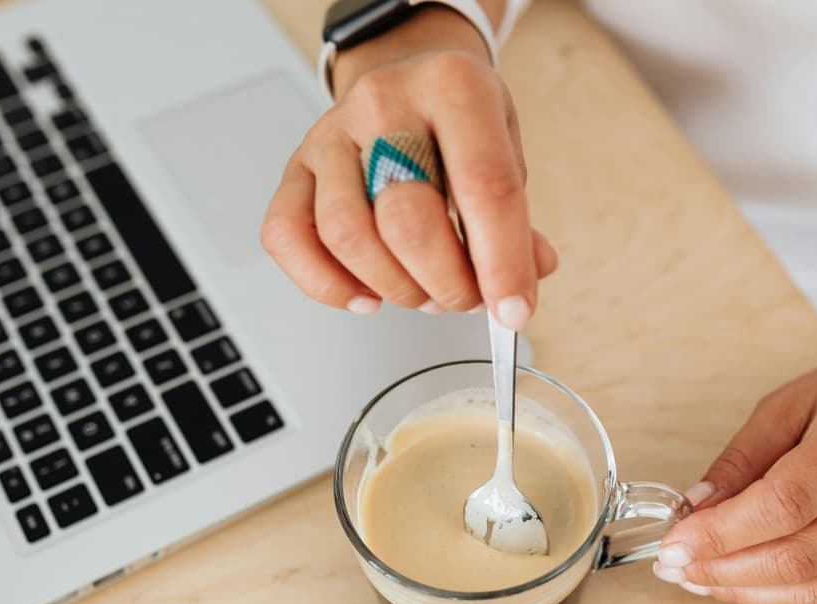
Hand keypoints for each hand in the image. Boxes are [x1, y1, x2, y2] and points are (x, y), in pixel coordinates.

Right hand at [260, 10, 555, 328]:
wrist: (407, 80)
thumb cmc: (456, 123)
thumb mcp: (506, 150)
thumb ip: (516, 218)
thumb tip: (528, 276)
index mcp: (453, 87)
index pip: (482, 185)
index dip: (502, 262)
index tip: (513, 310)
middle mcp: (384, 103)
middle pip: (407, 218)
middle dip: (446, 283)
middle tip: (467, 299)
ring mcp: (331, 134)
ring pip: (347, 234)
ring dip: (395, 288)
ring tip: (426, 295)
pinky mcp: (295, 168)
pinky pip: (289, 238)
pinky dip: (328, 284)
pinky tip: (368, 295)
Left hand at [655, 336, 816, 603]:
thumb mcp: (794, 400)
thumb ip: (743, 456)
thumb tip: (695, 508)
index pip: (783, 504)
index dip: (721, 533)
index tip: (675, 544)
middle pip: (797, 556)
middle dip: (722, 569)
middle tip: (675, 566)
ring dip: (750, 598)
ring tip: (702, 585)